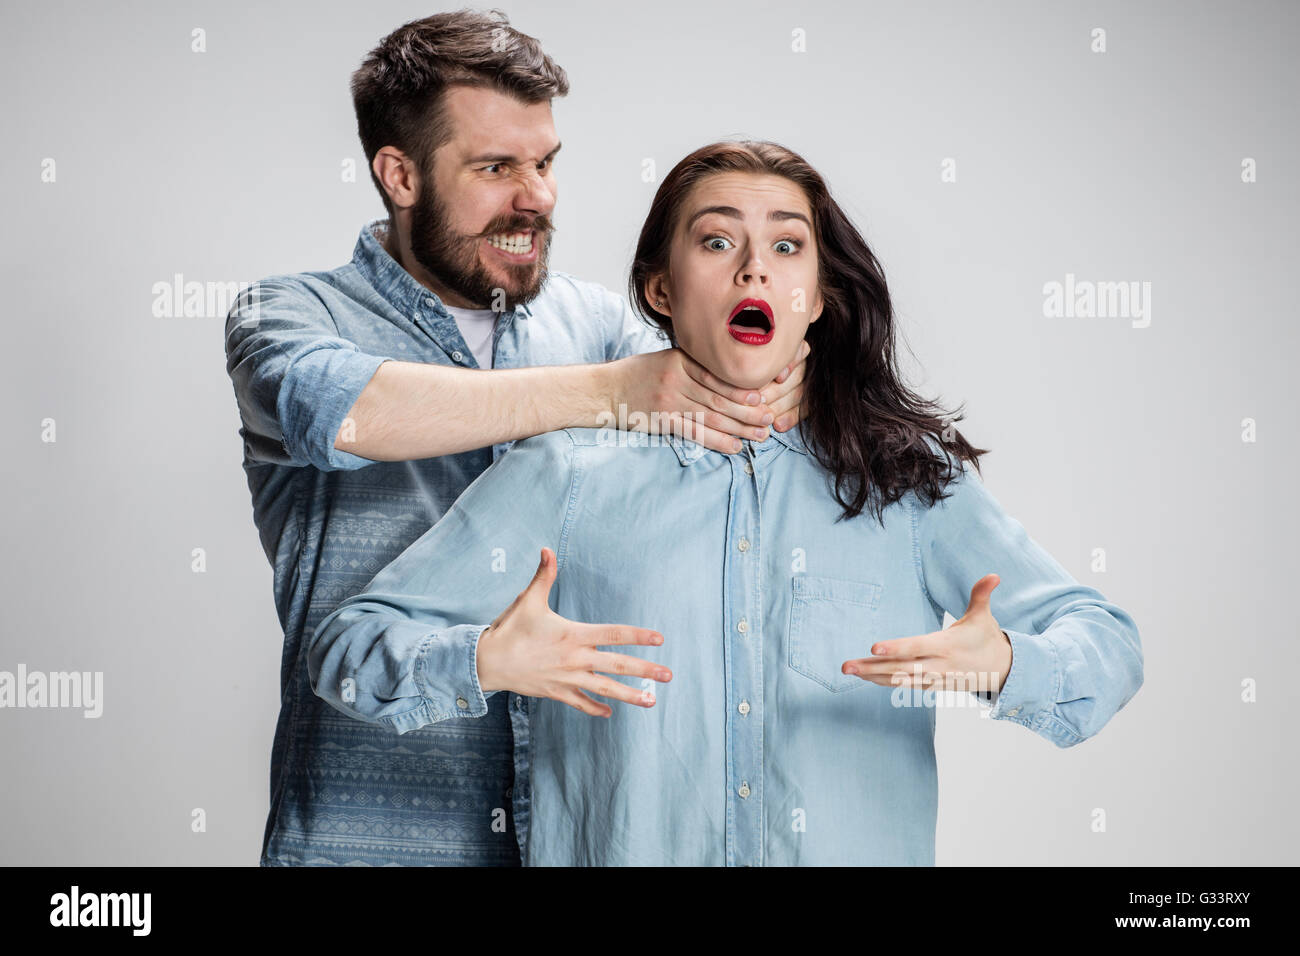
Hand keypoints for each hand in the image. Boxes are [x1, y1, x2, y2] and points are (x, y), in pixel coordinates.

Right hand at [476, 547, 671, 716]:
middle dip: (645, 671)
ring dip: (630, 696)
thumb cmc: (510, 629)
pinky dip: (595, 708)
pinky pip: (581, 703)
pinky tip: (609, 712)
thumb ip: (543, 576)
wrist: (488, 662)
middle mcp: (575, 659)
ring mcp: (567, 678)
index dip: (638, 636)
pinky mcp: (557, 692)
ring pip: (605, 689)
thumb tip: (547, 549)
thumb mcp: (529, 600)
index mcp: (574, 635)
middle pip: (617, 665)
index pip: (614, 634)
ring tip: (651, 701)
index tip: (659, 639)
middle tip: (668, 675)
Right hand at [607, 340, 809, 453]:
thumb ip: (694, 363)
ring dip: (738, 428)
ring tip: (760, 436)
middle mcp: (676, 379)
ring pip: (710, 416)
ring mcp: (668, 400)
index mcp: (680, 359)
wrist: (605, 390)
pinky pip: (694, 433)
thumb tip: (729, 371)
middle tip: (769, 418)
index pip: (717, 375)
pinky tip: (734, 447)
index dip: (742, 387)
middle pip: (719, 397)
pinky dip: (716, 441)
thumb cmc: (640, 373)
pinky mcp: (662, 421)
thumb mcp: (666, 358)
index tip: (764, 395)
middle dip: (747, 410)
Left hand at [841, 574, 1012, 693]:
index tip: (873, 648)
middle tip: (845, 666)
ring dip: (872, 676)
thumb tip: (993, 575)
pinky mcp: (932, 686)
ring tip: (848, 670)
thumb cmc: (986, 638)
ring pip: (898, 679)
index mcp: (947, 645)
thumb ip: (981, 594)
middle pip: (900, 667)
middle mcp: (937, 664)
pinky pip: (903, 685)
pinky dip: (883, 681)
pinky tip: (865, 677)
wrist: (1001, 671)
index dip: (896, 648)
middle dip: (871, 667)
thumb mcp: (984, 616)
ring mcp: (933, 678)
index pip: (917, 647)